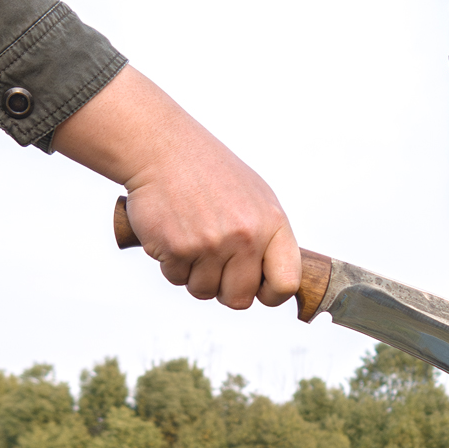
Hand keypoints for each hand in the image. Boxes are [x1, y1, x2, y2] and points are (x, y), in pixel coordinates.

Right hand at [53, 65, 300, 308]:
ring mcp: (211, 244)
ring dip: (195, 275)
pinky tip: (175, 235)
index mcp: (272, 225)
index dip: (272, 295)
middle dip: (226, 290)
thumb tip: (277, 282)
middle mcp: (245, 237)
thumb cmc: (210, 172)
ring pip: (204, 292)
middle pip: (240, 299)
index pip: (286, 283)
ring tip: (194, 241)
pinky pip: (176, 279)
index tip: (260, 291)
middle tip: (217, 265)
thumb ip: (269, 240)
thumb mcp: (258, 198)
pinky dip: (172, 264)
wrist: (162, 149)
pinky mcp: (177, 248)